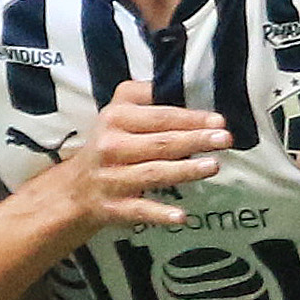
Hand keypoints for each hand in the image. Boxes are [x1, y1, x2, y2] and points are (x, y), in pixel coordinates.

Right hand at [46, 76, 226, 234]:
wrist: (75, 188)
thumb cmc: (110, 144)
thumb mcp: (119, 110)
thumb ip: (146, 94)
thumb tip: (183, 83)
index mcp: (115, 119)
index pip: (159, 117)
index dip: (190, 118)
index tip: (218, 120)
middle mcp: (111, 147)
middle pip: (160, 143)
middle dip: (194, 140)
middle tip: (224, 139)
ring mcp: (111, 178)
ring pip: (153, 173)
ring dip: (184, 171)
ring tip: (213, 166)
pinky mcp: (113, 207)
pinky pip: (139, 210)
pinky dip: (159, 214)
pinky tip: (181, 216)